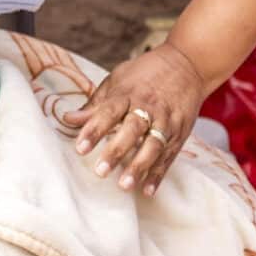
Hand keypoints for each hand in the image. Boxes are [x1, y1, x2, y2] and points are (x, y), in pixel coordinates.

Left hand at [68, 42, 208, 195]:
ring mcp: (167, 121)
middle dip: (116, 151)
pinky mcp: (180, 133)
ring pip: (153, 146)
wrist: (188, 64)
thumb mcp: (118, 80)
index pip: (109, 112)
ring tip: (124, 186)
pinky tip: (147, 190)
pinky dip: (159, 174)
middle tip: (100, 171)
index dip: (94, 130)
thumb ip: (96, 103)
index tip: (79, 148)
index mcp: (129, 93)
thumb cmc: (146, 73)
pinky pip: (169, 156)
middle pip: (132, 130)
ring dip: (139, 166)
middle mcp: (149, 107)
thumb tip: (68, 119)